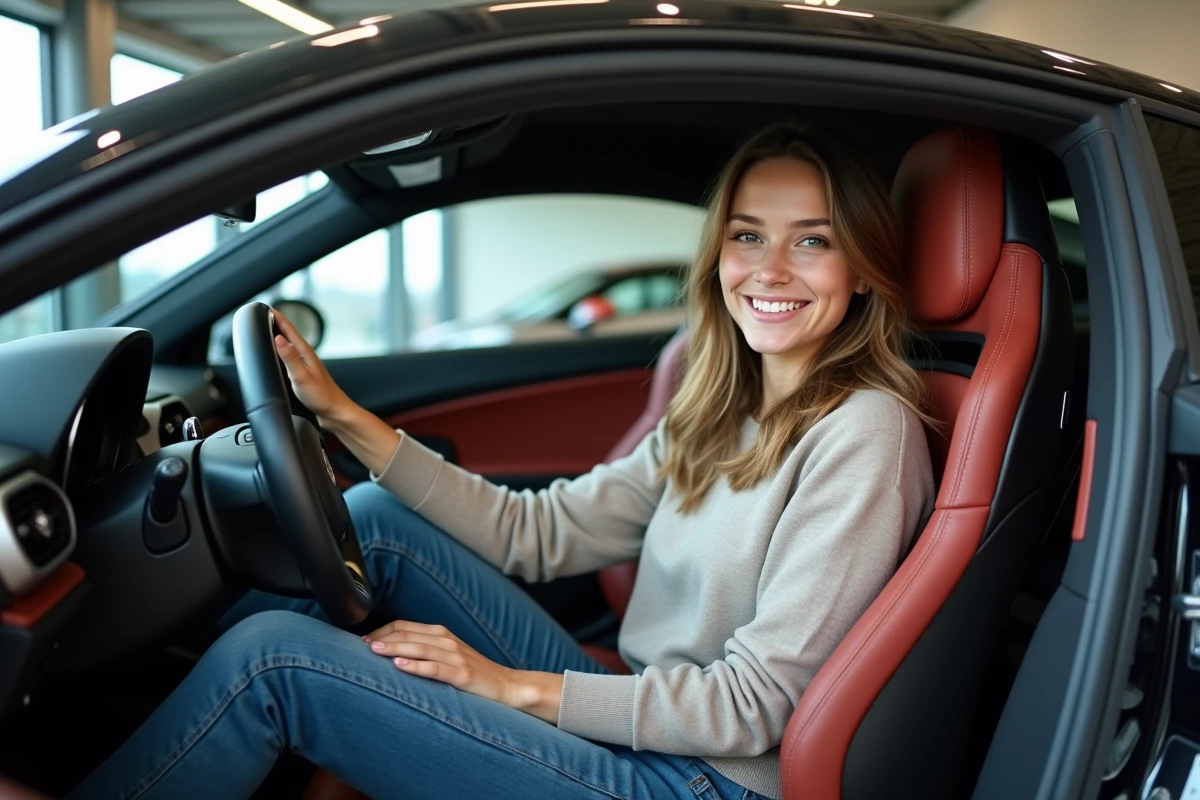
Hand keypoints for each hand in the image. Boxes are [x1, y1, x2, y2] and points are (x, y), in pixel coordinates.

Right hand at [272, 308, 351, 424]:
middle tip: (261, 314)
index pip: (288, 328)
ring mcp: (304, 364)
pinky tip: (276, 355)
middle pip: (286, 334)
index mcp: (304, 352)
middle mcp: (304, 355)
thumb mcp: (301, 376)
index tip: (263, 307)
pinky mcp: (302, 373)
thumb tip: (277, 338)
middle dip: (274, 323)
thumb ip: (289, 357)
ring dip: (277, 336)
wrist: (334, 412)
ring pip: (287, 345)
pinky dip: (280, 351)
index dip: (275, 316)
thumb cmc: (321, 396)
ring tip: (266, 329)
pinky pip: (288, 357)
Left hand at [365, 621, 563, 722]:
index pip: (405, 626)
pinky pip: (435, 669)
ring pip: (419, 648)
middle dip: (383, 638)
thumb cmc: (472, 671)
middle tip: (362, 645)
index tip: (364, 640)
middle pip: (408, 634)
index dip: (383, 630)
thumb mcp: (448, 654)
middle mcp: (447, 640)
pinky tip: (400, 667)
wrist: (505, 685)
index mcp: (442, 633)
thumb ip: (425, 648)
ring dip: (395, 648)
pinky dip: (416, 666)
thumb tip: (392, 650)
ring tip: (374, 650)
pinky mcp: (462, 675)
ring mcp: (455, 657)